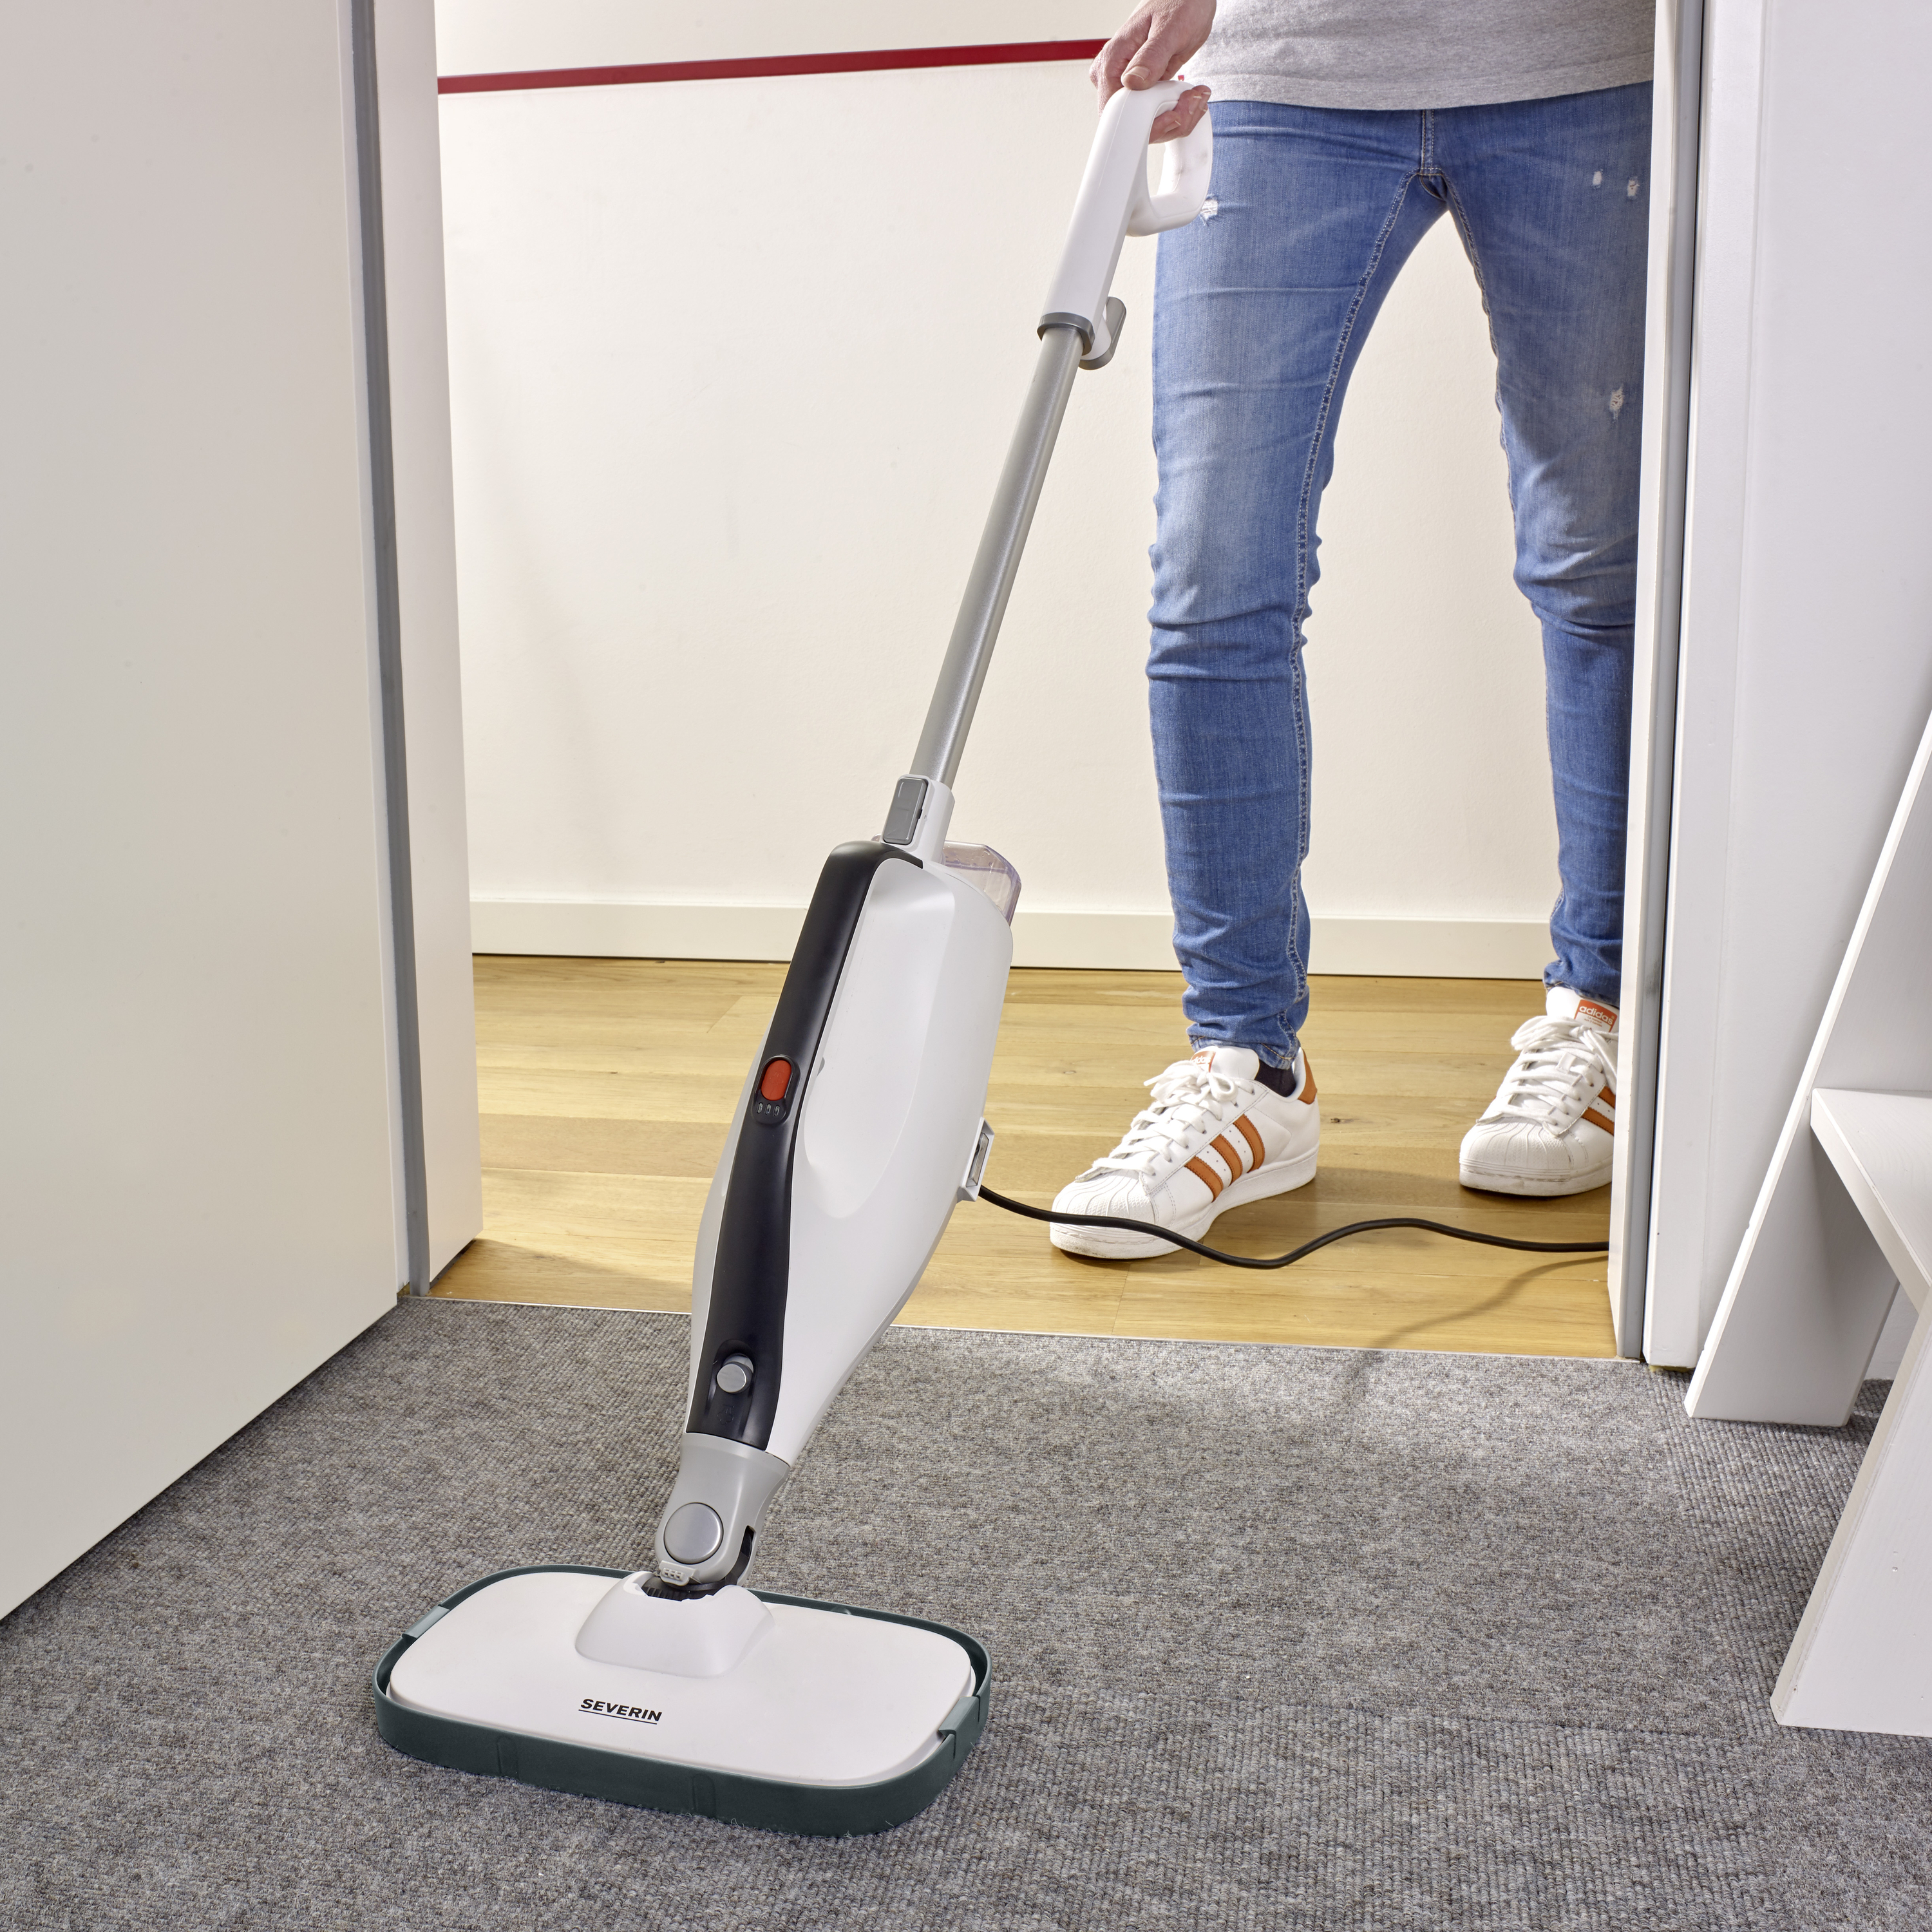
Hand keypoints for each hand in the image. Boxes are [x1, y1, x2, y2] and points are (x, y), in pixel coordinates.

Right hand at [1091, 0, 1213, 140]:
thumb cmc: (1179, 2)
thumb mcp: (1170, 27)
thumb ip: (1151, 55)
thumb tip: (1132, 82)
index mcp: (1113, 60)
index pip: (1114, 112)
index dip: (1145, 124)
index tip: (1174, 115)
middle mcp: (1116, 76)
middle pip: (1130, 124)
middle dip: (1166, 123)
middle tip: (1192, 102)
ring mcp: (1129, 85)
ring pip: (1146, 124)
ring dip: (1177, 119)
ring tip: (1196, 97)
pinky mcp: (1143, 89)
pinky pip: (1155, 115)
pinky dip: (1177, 113)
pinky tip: (1191, 97)